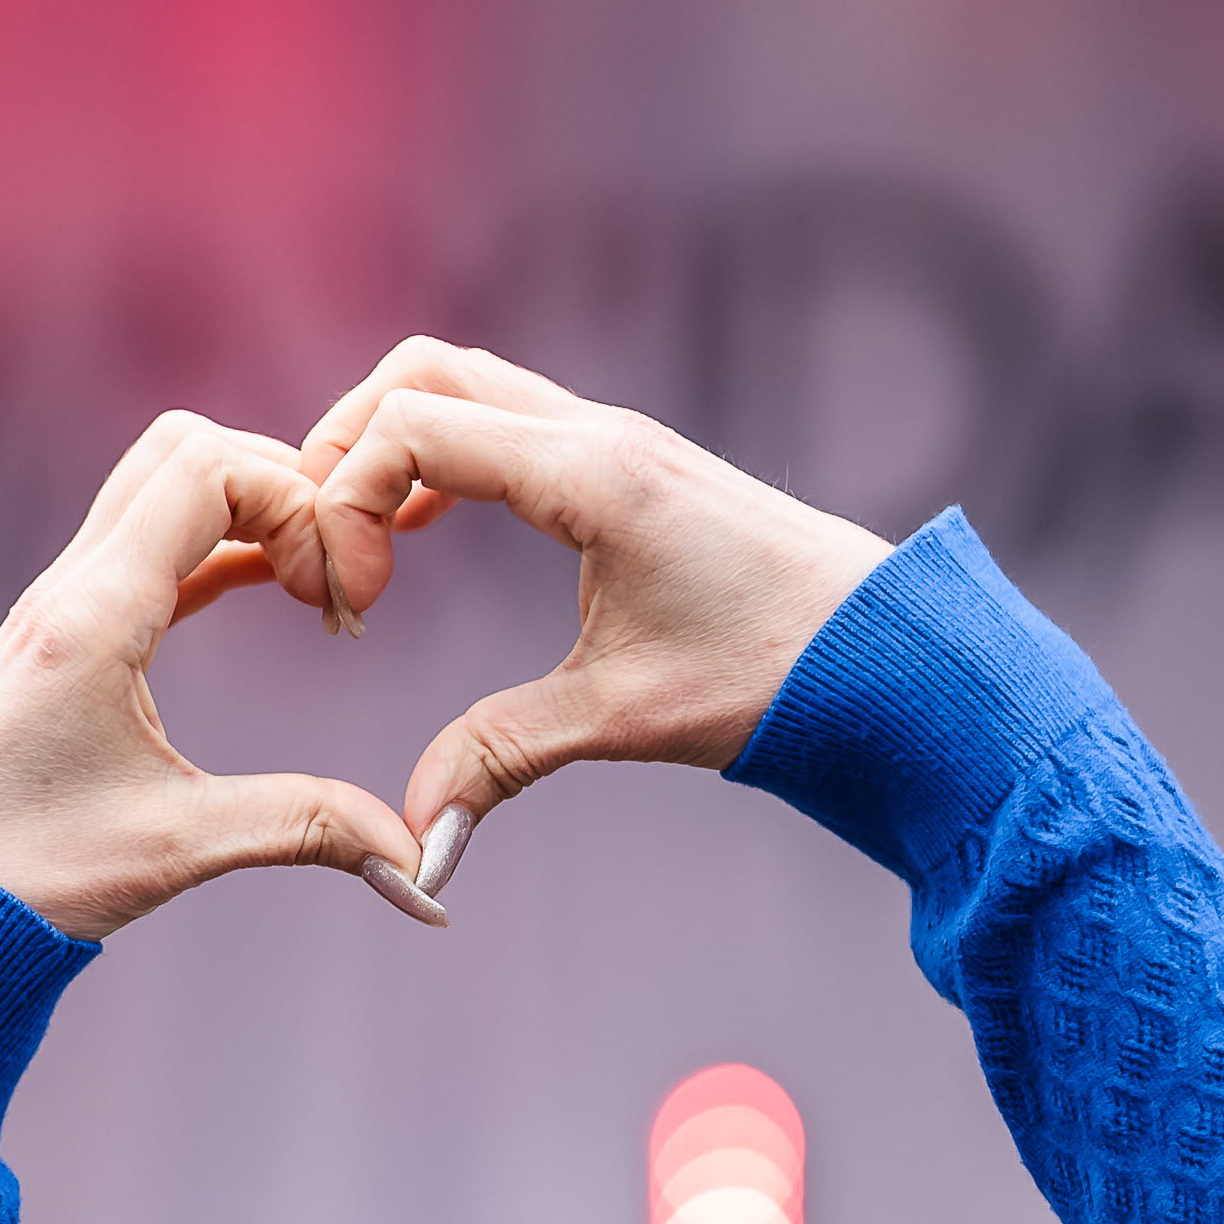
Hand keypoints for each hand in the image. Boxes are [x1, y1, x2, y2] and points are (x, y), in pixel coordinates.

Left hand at [0, 411, 438, 940]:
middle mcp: (69, 586)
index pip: (212, 465)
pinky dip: (215, 547)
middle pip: (187, 447)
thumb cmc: (15, 875)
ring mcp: (59, 603)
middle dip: (281, 486)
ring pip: (161, 486)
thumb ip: (304, 831)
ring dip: (246, 511)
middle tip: (331, 579)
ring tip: (311, 588)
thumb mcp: (174, 849)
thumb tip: (421, 867)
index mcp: (94, 613)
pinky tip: (269, 596)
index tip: (337, 600)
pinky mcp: (60, 634)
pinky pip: (147, 545)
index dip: (299, 503)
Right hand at [281, 339, 889, 893]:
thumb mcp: (625, 717)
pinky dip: (441, 456)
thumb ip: (502, 759)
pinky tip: (427, 531)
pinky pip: (502, 420)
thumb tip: (416, 847)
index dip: (347, 507)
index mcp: (590, 472)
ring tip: (368, 547)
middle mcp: (595, 433)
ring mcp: (610, 438)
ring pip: (460, 385)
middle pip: (420, 376)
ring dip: (393, 448)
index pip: (411, 428)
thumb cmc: (775, 670)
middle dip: (346, 452)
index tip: (356, 610)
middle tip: (334, 556)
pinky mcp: (621, 462)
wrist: (889, 647)